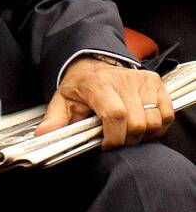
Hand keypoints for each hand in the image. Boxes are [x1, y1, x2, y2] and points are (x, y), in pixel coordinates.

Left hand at [35, 56, 172, 148]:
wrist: (93, 65)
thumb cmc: (79, 87)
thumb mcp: (62, 101)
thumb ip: (54, 120)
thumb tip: (44, 135)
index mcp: (97, 84)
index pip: (115, 115)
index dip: (114, 137)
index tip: (106, 146)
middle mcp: (123, 80)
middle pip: (137, 123)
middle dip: (127, 140)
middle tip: (116, 142)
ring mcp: (142, 80)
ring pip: (154, 121)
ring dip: (143, 135)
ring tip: (127, 134)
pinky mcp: (156, 82)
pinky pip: (167, 113)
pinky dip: (158, 126)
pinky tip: (142, 127)